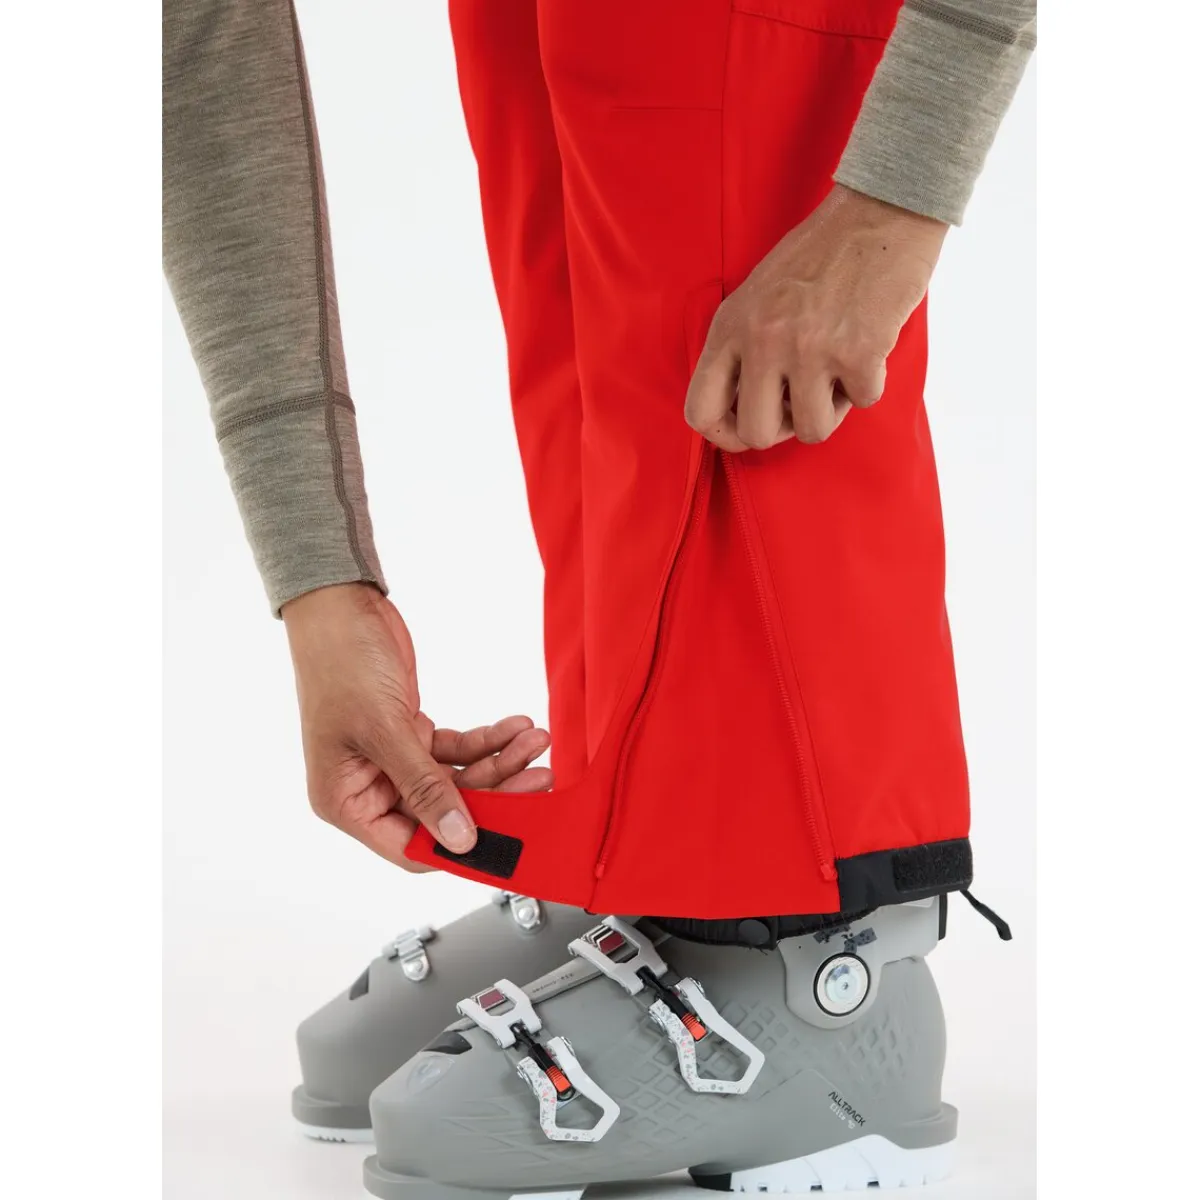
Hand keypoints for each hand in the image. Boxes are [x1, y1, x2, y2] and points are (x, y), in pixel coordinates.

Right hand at [282, 583, 551, 869]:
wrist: (340, 606)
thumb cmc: (340, 662)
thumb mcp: (384, 730)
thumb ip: (424, 787)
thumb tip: (459, 838)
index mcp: (346, 802)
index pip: (411, 847)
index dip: (460, 844)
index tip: (510, 834)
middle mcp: (369, 788)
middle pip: (444, 814)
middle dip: (495, 795)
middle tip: (537, 778)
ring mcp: (393, 762)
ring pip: (458, 781)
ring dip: (500, 762)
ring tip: (535, 741)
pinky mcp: (412, 735)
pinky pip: (459, 751)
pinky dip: (488, 740)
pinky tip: (515, 727)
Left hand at [685, 185, 947, 449]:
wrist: (880, 210)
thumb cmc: (819, 253)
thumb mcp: (756, 294)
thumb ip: (741, 348)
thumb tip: (741, 413)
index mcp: (730, 327)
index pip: (700, 412)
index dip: (724, 433)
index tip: (748, 425)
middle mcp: (763, 341)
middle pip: (756, 434)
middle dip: (783, 427)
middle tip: (802, 400)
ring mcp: (810, 350)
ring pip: (812, 430)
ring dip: (831, 408)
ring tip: (837, 370)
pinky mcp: (857, 353)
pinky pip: (861, 402)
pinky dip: (868, 383)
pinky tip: (868, 346)